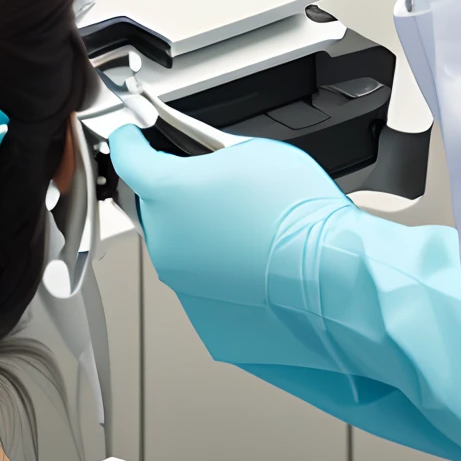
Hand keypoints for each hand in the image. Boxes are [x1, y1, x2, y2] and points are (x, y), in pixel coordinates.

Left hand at [108, 127, 348, 306]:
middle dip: (178, 196)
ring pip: (178, 249)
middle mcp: (165, 241)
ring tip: (247, 234)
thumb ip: (209, 151)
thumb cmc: (300, 215)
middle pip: (155, 207)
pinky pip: (203, 288)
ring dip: (199, 238)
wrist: (331, 281)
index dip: (130, 142)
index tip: (131, 139)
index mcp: (169, 191)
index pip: (129, 157)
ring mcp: (182, 285)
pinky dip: (220, 276)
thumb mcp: (253, 152)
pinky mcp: (204, 320)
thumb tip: (199, 155)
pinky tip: (253, 266)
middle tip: (219, 193)